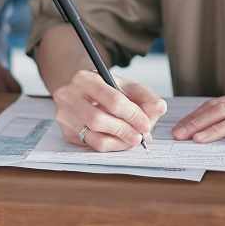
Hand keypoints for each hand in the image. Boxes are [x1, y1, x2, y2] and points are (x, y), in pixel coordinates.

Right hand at [51, 70, 166, 151]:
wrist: (81, 92)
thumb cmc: (105, 89)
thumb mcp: (125, 86)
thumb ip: (145, 96)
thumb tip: (159, 107)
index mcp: (85, 79)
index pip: (113, 100)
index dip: (133, 115)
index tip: (146, 125)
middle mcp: (68, 96)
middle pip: (99, 120)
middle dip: (125, 131)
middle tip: (140, 137)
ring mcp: (65, 116)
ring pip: (94, 137)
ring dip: (119, 142)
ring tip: (132, 140)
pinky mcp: (66, 133)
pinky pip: (91, 146)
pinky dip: (110, 146)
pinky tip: (119, 141)